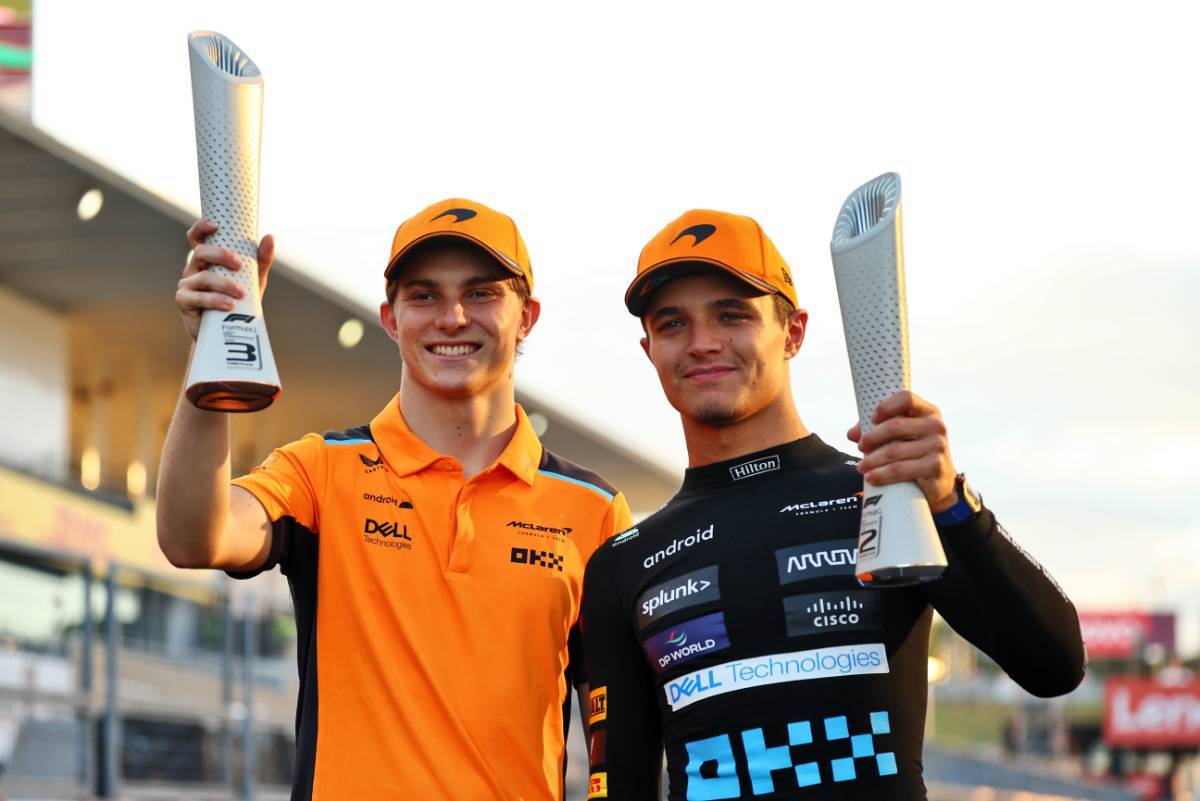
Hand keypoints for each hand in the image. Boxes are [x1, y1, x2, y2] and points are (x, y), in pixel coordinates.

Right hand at [175, 218, 274, 339]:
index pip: (198, 238)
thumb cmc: (239, 300)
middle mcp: (194, 268)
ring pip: (203, 277)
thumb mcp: (252, 280)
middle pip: (200, 253)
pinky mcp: (184, 302)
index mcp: (206, 260)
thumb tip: (269, 237)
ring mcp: (187, 285)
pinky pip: (197, 298)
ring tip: (241, 294)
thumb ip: (260, 260)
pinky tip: (229, 305)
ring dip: (223, 284)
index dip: (201, 228)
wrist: (228, 332)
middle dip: (220, 255)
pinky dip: (214, 300)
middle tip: (239, 265)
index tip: (215, 225)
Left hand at [847, 390, 957, 511]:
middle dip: (871, 437)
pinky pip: (901, 469)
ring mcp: (938, 446)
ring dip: (872, 460)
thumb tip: (851, 433)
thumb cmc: (914, 452)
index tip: (872, 418)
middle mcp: (936, 426)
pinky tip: (871, 477)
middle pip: (895, 426)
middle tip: (860, 446)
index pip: (906, 398)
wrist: (940, 481)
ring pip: (894, 451)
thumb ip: (876, 429)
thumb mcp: (900, 437)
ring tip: (861, 467)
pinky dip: (882, 474)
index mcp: (928, 411)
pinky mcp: (935, 466)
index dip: (886, 406)